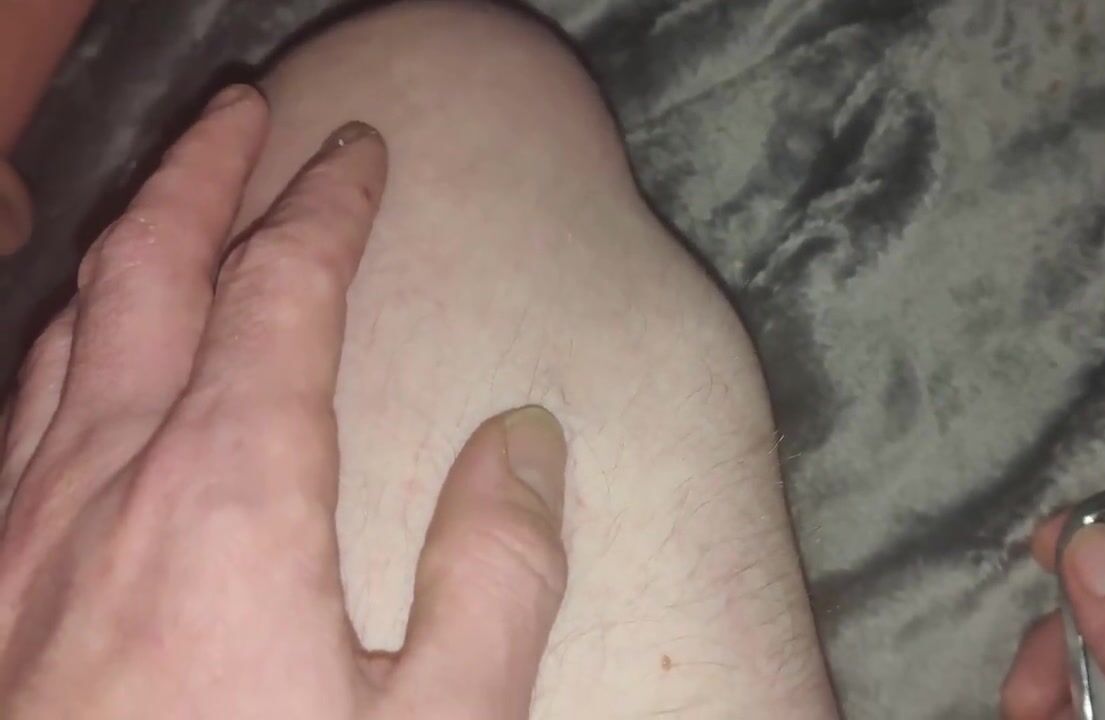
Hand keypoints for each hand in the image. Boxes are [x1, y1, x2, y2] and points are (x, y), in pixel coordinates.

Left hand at [0, 85, 569, 718]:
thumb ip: (497, 573)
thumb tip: (527, 440)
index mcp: (232, 495)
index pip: (282, 290)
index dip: (328, 205)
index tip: (363, 151)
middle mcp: (106, 480)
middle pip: (151, 267)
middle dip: (204, 170)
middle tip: (247, 108)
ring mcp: (18, 529)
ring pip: (67, 325)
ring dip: (128, 234)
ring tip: (174, 190)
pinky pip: (17, 408)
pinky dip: (61, 334)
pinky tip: (78, 351)